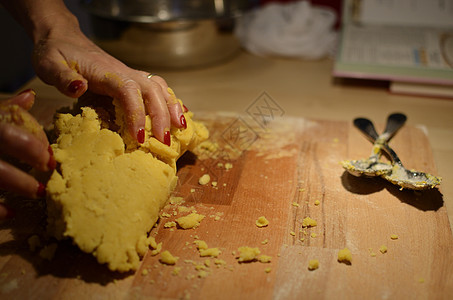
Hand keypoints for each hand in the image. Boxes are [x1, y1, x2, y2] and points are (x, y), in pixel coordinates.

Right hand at [0, 90, 54, 203]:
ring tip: (38, 192)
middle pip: (5, 137)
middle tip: (49, 166)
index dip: (32, 139)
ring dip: (19, 183)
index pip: (8, 125)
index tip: (49, 152)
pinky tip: (11, 213)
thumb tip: (29, 96)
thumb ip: (2, 110)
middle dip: (30, 151)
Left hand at [31, 24, 185, 145]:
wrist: (64, 38)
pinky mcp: (134, 79)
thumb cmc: (56, 54)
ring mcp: (132, 75)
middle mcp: (126, 73)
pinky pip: (159, 88)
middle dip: (162, 117)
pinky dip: (172, 101)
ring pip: (161, 88)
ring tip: (180, 129)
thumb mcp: (49, 64)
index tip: (139, 138)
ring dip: (173, 108)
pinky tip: (179, 115)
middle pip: (153, 91)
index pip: (129, 91)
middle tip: (164, 142)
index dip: (137, 114)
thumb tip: (79, 87)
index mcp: (107, 73)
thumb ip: (62, 77)